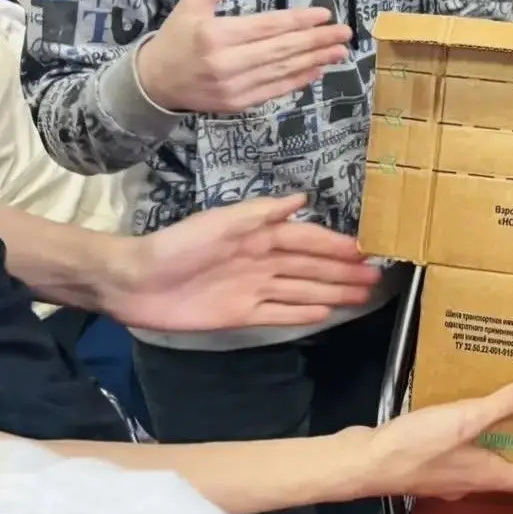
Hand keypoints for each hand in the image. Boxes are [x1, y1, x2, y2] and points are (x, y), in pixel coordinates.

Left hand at [105, 193, 379, 332]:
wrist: (135, 282)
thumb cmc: (177, 246)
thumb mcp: (219, 221)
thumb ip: (261, 212)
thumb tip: (302, 198)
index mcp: (259, 235)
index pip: (307, 240)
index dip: (336, 245)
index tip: (366, 250)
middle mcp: (262, 262)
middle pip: (311, 267)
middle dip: (343, 271)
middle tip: (377, 278)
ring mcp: (253, 290)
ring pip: (302, 290)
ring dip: (332, 292)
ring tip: (362, 296)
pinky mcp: (241, 315)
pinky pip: (279, 313)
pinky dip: (303, 313)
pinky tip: (326, 313)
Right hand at [136, 0, 351, 113]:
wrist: (154, 82)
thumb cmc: (176, 37)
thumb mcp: (191, 3)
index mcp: (216, 35)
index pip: (267, 26)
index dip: (298, 21)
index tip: (324, 14)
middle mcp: (226, 63)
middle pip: (280, 50)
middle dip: (316, 41)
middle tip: (344, 33)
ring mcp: (233, 87)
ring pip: (281, 72)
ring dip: (313, 61)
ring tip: (338, 51)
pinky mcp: (237, 104)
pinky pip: (274, 91)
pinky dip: (297, 81)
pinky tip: (316, 70)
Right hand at [356, 381, 512, 499]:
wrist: (364, 462)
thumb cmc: (414, 447)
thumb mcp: (467, 418)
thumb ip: (505, 404)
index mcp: (489, 474)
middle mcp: (473, 479)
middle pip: (512, 466)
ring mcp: (451, 473)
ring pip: (487, 456)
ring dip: (500, 434)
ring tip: (508, 402)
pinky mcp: (431, 462)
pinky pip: (463, 447)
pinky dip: (472, 431)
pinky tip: (465, 409)